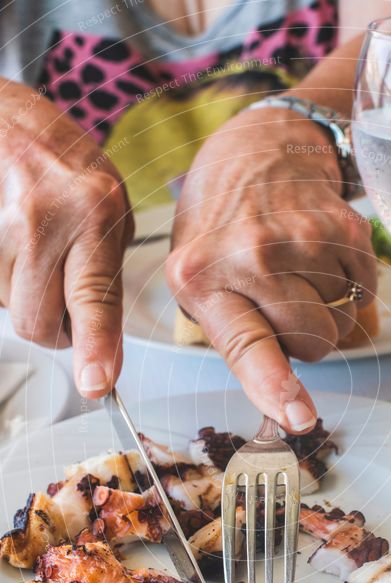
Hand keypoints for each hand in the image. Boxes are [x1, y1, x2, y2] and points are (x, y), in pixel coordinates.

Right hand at [0, 81, 132, 396]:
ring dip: (25, 295)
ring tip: (34, 249)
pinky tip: (13, 246)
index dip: (94, 347)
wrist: (7, 121)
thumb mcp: (111, 208)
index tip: (96, 383)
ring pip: (10, 308)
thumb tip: (100, 340)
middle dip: (52, 327)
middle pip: (38, 320)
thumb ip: (106, 271)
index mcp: (91, 212)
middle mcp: (42, 219)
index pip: (93, 297)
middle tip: (61, 297)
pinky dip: (4, 279)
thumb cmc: (64, 163)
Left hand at [167, 106, 376, 432]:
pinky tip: (322, 256)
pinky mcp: (341, 225)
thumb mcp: (197, 277)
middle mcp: (249, 256)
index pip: (246, 344)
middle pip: (312, 344)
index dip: (274, 385)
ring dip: (326, 308)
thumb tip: (289, 401)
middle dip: (306, 338)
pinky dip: (352, 283)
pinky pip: (365, 289)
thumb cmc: (222, 226)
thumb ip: (231, 334)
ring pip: (341, 323)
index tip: (298, 417)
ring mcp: (299, 238)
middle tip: (283, 301)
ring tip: (297, 270)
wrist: (259, 150)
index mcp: (199, 278)